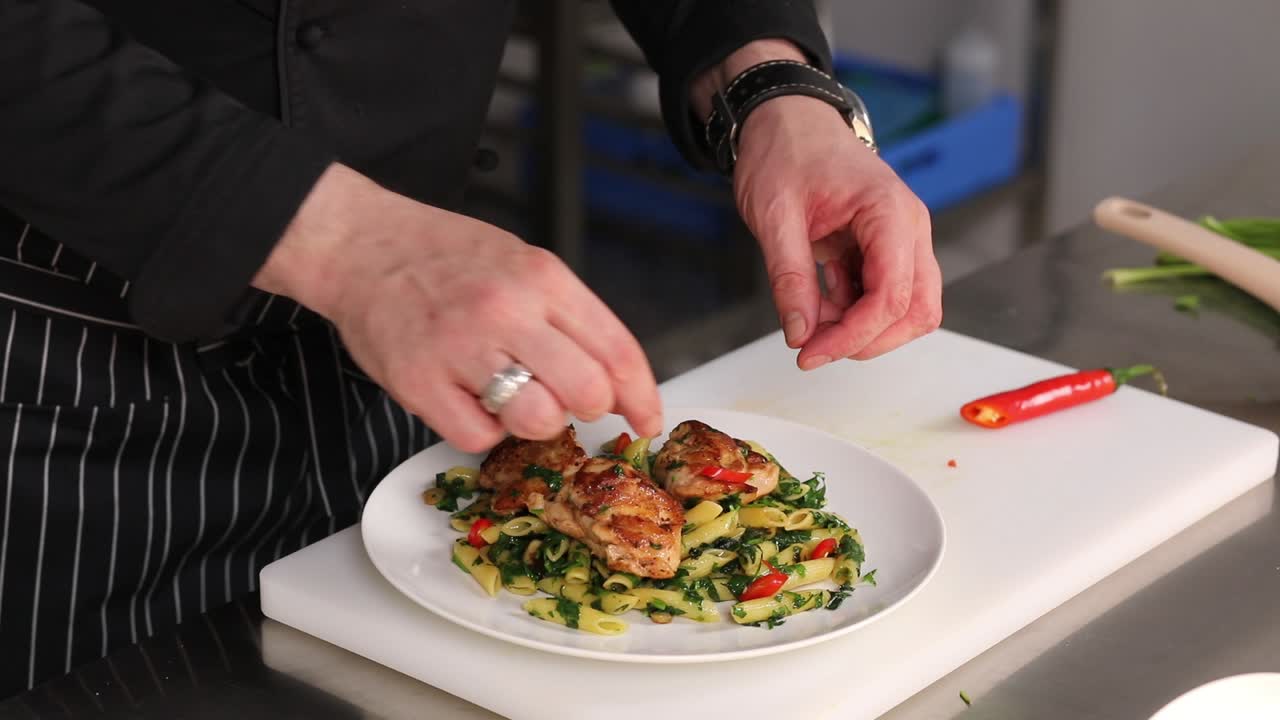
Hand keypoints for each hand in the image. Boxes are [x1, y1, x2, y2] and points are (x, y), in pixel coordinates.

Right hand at [254, 164, 662, 451]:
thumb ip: (570, 316)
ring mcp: (460, 347)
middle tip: (564, 397)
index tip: (645, 419)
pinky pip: (478, 437)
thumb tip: (616, 380)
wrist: (362, 245)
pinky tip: (469, 400)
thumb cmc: (446, 256)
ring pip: (537, 420)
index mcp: (542, 278)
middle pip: (586, 392)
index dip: (641, 396)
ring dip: (534, 421)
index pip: (616, 350)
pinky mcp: (419, 382)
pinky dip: (481, 430)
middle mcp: (506, 310)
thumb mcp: (523, 263)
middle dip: (586, 407)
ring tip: (509, 394)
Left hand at [734, 95, 941, 368]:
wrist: (787, 121)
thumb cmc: (785, 152)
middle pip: (917, 310)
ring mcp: (900, 239)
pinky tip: (819, 302)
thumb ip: (788, 277)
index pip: (893, 295)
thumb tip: (800, 332)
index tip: (811, 352)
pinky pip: (884, 296)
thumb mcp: (774, 215)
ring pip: (907, 309)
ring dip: (862, 329)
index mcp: (888, 211)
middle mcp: (907, 227)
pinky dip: (854, 313)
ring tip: (812, 317)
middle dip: (867, 340)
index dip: (854, 335)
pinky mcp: (885, 249)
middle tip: (814, 348)